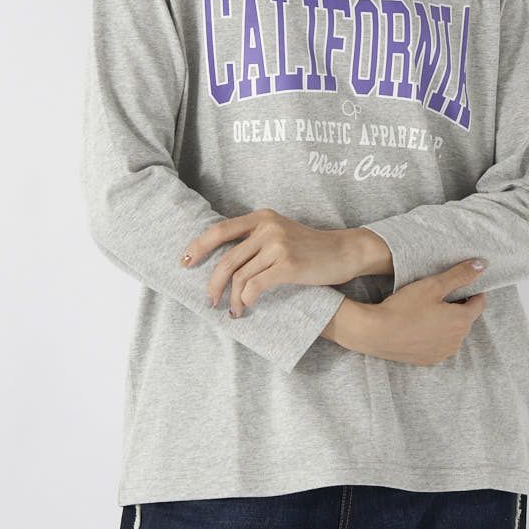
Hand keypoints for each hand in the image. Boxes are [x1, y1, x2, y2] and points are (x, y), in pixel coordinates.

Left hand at [178, 208, 359, 316]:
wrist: (344, 251)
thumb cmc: (310, 248)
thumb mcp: (281, 233)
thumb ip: (255, 240)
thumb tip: (224, 262)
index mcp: (261, 217)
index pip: (220, 230)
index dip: (198, 247)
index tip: (184, 262)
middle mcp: (267, 227)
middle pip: (226, 259)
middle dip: (213, 284)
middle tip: (209, 301)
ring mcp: (278, 244)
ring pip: (240, 275)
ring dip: (232, 299)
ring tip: (234, 312)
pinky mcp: (288, 264)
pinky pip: (256, 285)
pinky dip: (247, 299)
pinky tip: (247, 307)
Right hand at [354, 259, 487, 365]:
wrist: (376, 333)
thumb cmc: (404, 307)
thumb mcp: (433, 285)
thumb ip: (459, 274)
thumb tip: (482, 265)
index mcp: (461, 321)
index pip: (479, 304)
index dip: (474, 291)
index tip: (464, 283)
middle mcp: (456, 341)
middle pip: (465, 319)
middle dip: (458, 306)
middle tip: (441, 293)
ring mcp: (442, 353)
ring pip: (452, 332)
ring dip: (447, 321)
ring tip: (429, 309)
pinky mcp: (428, 360)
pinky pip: (439, 344)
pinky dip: (435, 334)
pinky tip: (420, 324)